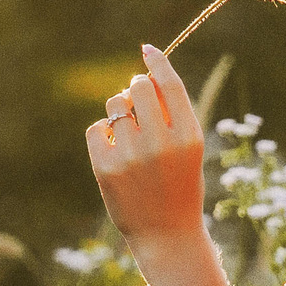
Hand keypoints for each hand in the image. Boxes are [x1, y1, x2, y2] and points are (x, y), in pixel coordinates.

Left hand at [84, 44, 205, 245]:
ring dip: (119, 112)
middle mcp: (162, 143)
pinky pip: (96, 128)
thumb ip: (172, 115)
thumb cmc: (179, 186)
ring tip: (128, 136)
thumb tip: (143, 77)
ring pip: (115, 105)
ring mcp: (132, 156)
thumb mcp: (188, 150)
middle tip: (137, 101)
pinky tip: (114, 152)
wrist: (167, 235)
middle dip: (136, 88)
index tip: (148, 49)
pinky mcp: (107, 168)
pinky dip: (102, 134)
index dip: (157, 62)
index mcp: (188, 136)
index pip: (170, 84)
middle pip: (140, 88)